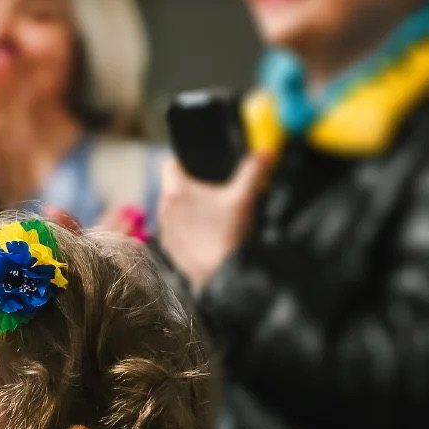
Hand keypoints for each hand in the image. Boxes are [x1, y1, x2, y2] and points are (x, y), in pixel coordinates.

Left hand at [158, 154, 267, 288]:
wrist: (221, 275)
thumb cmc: (229, 234)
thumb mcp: (244, 198)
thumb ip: (253, 171)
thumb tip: (264, 153)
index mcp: (176, 190)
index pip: (170, 165)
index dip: (184, 163)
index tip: (199, 168)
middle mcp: (164, 208)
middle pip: (172, 188)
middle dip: (189, 187)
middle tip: (212, 192)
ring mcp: (164, 230)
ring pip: (172, 210)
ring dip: (186, 209)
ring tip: (210, 214)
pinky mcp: (168, 248)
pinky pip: (174, 230)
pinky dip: (186, 229)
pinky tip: (205, 233)